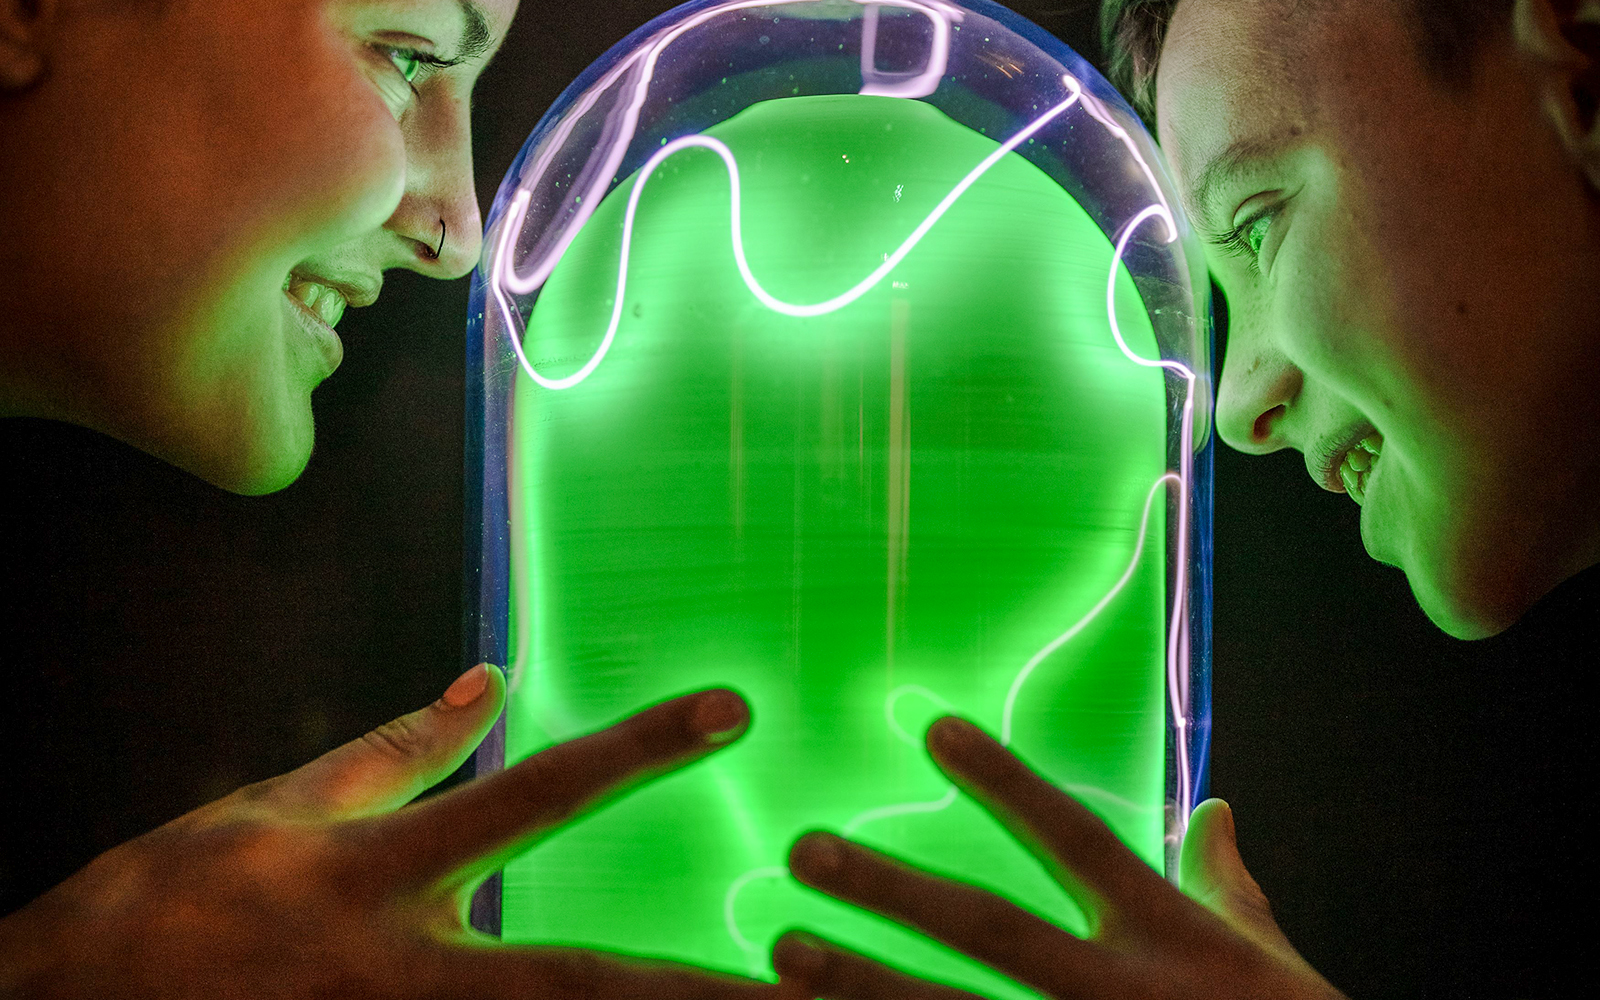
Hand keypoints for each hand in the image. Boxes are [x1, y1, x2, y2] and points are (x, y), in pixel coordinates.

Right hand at [0, 665, 800, 999]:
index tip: (733, 707)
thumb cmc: (176, 901)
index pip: (538, 794)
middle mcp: (408, 971)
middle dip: (710, 996)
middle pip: (584, 984)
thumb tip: (488, 675)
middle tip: (825, 987)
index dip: (640, 747)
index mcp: (385, 873)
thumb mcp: (285, 801)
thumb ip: (401, 746)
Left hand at [772, 717, 1346, 999]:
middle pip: (989, 930)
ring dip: (863, 985)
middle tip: (804, 849)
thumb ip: (1227, 880)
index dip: (1005, 783)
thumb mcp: (1267, 950)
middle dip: (892, 889)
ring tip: (784, 950)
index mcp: (1169, 933)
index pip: (1073, 840)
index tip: (935, 729)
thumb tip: (1216, 806)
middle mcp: (1116, 991)